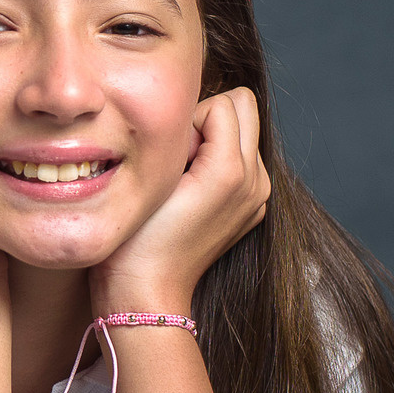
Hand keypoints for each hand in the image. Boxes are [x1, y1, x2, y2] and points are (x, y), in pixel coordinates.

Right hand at [92, 87, 271, 314]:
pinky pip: (243, 161)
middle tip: (181, 157)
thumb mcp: (153, 175)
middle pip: (244, 106)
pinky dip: (220, 164)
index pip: (221, 102)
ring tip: (185, 177)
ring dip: (215, 141)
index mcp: (231, 170)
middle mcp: (255, 181)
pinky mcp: (251, 209)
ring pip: (244, 132)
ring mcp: (257, 197)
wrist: (146, 290)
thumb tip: (188, 118)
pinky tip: (194, 193)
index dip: (187, 120)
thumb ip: (180, 134)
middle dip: (209, 120)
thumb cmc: (136, 237)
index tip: (169, 154)